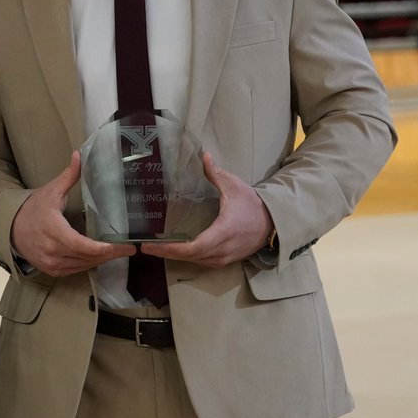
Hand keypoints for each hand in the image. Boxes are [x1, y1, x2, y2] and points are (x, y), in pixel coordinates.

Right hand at [11, 150, 135, 277]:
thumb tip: (79, 155)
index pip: (81, 245)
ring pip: (83, 265)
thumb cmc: (33, 209)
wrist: (11, 229)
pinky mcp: (52, 270)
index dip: (102, 248)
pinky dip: (89, 264)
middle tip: (129, 249)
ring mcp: (51, 263)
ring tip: (118, 253)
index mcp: (53, 229)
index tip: (122, 246)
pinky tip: (100, 257)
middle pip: (87, 257)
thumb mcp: (51, 191)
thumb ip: (68, 176)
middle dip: (110, 254)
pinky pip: (76, 270)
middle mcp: (52, 250)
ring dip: (101, 260)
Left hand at [140, 152, 272, 267]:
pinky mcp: (225, 260)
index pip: (194, 247)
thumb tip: (204, 155)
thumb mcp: (234, 186)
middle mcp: (222, 249)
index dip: (171, 249)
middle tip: (145, 247)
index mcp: (223, 231)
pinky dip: (187, 257)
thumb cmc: (252, 204)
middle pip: (189, 257)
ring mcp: (224, 258)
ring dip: (175, 256)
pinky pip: (202, 262)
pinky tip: (174, 250)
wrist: (272, 223)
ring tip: (155, 248)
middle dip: (166, 253)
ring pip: (195, 261)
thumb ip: (215, 173)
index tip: (152, 246)